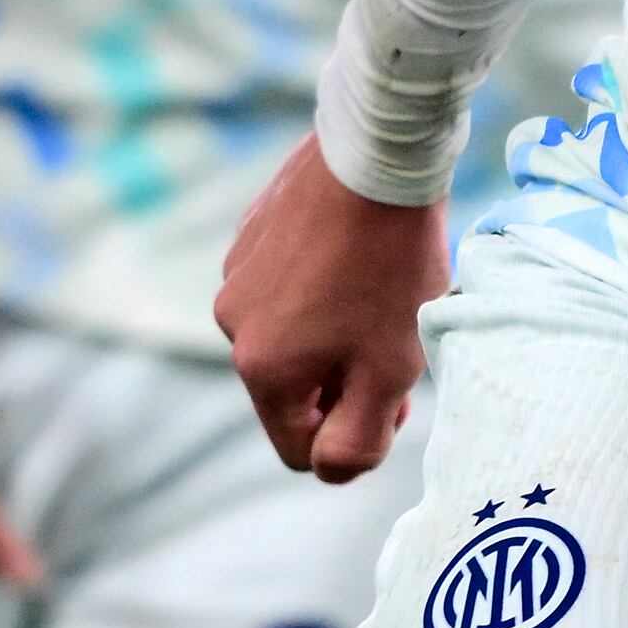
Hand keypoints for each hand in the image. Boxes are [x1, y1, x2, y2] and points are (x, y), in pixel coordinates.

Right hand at [215, 141, 449, 480]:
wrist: (378, 156)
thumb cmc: (391, 268)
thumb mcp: (390, 372)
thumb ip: (358, 442)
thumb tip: (329, 470)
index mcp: (262, 369)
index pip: (300, 451)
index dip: (355, 435)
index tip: (394, 393)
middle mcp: (232, 324)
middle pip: (293, 391)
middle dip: (342, 381)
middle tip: (395, 343)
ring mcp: (236, 274)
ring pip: (289, 336)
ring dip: (331, 332)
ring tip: (377, 290)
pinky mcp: (251, 233)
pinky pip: (285, 287)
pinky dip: (318, 287)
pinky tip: (357, 255)